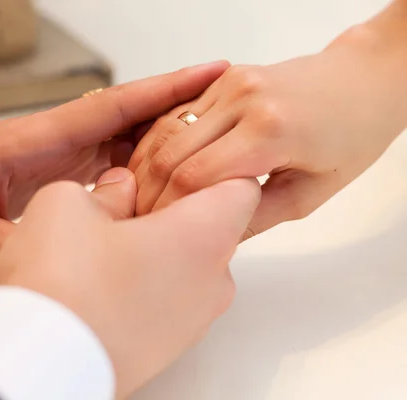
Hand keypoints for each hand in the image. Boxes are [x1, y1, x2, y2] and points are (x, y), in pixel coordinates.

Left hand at [0, 62, 229, 282]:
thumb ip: (18, 244)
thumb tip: (75, 250)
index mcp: (30, 142)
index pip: (108, 108)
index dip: (161, 90)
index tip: (209, 75)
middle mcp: (48, 144)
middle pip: (125, 119)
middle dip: (177, 112)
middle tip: (230, 116)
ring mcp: (50, 161)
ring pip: (118, 143)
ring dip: (161, 145)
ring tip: (210, 153)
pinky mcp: (48, 180)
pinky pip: (102, 169)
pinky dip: (134, 172)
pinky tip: (160, 189)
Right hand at [0, 166, 259, 397]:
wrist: (38, 365)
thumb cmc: (60, 286)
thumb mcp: (69, 203)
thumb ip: (107, 189)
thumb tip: (118, 192)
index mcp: (204, 237)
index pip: (242, 186)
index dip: (208, 168)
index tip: (170, 169)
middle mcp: (212, 283)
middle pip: (212, 228)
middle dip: (172, 210)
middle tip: (122, 205)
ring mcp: (192, 322)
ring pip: (187, 266)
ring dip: (154, 249)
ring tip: (101, 249)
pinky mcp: (166, 349)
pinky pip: (169, 301)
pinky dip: (144, 285)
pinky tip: (99, 284)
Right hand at [130, 25, 406, 237]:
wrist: (365, 81)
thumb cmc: (352, 135)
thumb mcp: (310, 193)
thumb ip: (254, 218)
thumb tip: (209, 240)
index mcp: (271, 130)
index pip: (193, 177)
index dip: (167, 212)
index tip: (157, 236)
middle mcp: (244, 98)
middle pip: (169, 153)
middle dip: (148, 193)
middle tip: (140, 224)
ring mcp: (230, 83)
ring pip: (163, 131)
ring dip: (145, 168)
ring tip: (139, 200)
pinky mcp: (223, 79)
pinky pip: (176, 114)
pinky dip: (158, 144)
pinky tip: (151, 170)